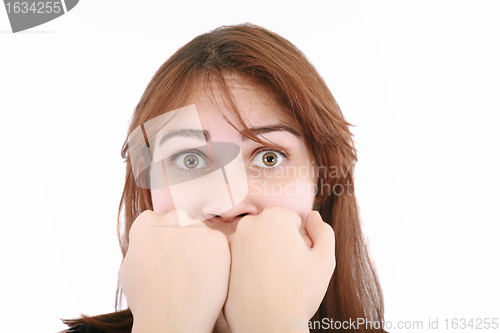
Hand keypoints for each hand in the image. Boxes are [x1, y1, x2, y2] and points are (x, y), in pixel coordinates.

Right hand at [118, 210, 230, 332]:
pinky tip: (206, 276)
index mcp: (147, 221)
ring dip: (199, 247)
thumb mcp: (127, 267)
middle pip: (179, 223)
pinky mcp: (218, 239)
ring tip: (194, 274)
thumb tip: (147, 242)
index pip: (156, 223)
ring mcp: (197, 227)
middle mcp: (173, 217)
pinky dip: (215, 258)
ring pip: (200, 233)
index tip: (163, 258)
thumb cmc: (146, 298)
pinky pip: (217, 245)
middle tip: (180, 266)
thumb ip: (140, 247)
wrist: (172, 318)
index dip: (160, 242)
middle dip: (180, 239)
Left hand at [224, 207, 334, 332]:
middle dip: (280, 242)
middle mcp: (249, 223)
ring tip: (273, 278)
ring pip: (255, 242)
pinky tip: (259, 284)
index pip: (292, 220)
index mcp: (274, 216)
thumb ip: (323, 231)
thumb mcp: (325, 260)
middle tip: (287, 268)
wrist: (269, 325)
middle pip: (271, 228)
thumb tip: (312, 216)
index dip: (300, 239)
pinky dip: (249, 266)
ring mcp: (232, 242)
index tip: (299, 258)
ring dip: (264, 253)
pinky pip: (241, 258)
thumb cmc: (300, 293)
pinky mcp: (223, 260)